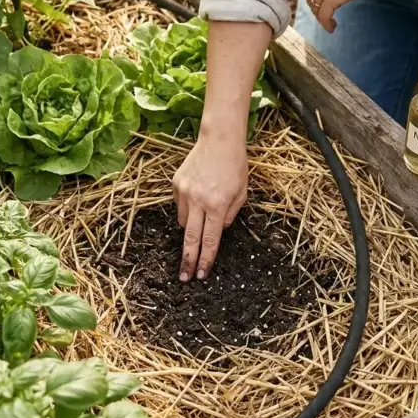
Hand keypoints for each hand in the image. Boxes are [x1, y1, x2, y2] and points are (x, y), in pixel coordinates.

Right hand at [172, 133, 247, 281]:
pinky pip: (179, 205)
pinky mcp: (176, 183)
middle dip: (187, 260)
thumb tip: (217, 231)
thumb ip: (229, 216)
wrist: (219, 140)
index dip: (205, 260)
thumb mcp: (241, 193)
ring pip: (183, 222)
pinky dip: (187, 208)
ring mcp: (184, 191)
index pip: (210, 240)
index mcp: (217, 204)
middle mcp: (198, 200)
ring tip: (201, 217)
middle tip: (184, 277)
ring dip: (190, 227)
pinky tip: (196, 198)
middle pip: (190, 238)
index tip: (200, 274)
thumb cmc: (235, 166)